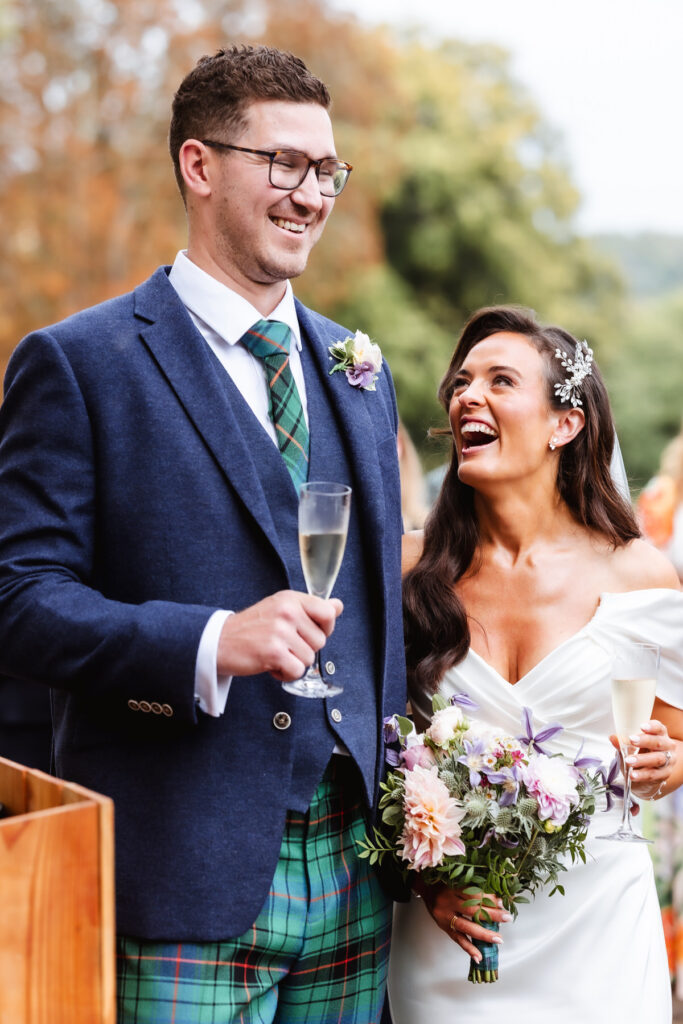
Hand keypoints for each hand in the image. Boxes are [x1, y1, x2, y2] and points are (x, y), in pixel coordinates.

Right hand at [216, 591, 342, 680]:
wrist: (218, 641)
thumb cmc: (250, 628)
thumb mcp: (281, 608)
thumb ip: (311, 609)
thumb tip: (338, 606)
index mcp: (290, 599)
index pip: (328, 612)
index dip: (325, 628)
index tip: (310, 633)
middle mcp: (287, 611)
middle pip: (320, 641)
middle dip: (304, 649)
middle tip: (283, 645)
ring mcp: (280, 631)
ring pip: (309, 658)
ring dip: (293, 663)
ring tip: (275, 654)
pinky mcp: (274, 652)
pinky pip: (297, 671)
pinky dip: (286, 674)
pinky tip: (272, 665)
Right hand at [413, 879, 511, 961]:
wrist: (426, 889)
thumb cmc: (446, 884)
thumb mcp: (457, 881)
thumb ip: (473, 889)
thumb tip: (497, 898)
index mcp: (453, 888)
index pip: (473, 894)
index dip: (488, 898)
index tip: (502, 902)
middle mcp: (449, 902)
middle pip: (472, 910)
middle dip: (491, 915)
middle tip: (507, 918)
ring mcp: (446, 917)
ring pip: (466, 927)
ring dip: (484, 934)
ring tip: (498, 939)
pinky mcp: (444, 928)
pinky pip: (457, 939)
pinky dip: (468, 949)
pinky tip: (478, 956)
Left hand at [610, 719, 675, 799]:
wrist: (648, 773)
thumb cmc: (642, 753)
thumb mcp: (631, 747)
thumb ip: (623, 742)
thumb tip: (613, 737)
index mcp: (660, 735)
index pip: (659, 728)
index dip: (652, 727)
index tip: (642, 726)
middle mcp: (667, 746)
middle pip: (658, 742)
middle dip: (645, 741)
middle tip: (632, 740)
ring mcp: (669, 761)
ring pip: (657, 759)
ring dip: (642, 760)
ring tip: (628, 761)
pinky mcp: (665, 774)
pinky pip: (653, 774)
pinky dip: (642, 775)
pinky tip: (633, 775)